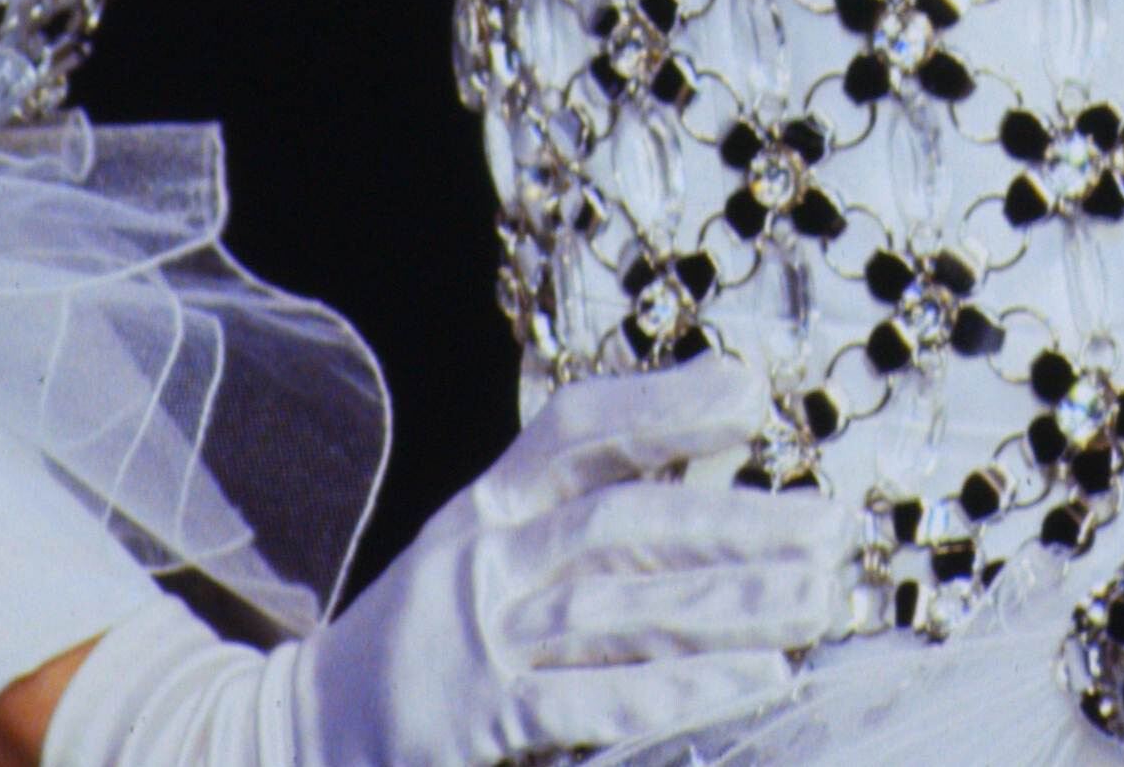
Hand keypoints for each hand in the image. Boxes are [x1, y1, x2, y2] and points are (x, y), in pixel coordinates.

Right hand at [41, 370, 851, 766]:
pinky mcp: (481, 717)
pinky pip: (599, 696)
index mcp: (487, 504)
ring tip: (815, 595)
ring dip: (730, 598)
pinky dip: (685, 685)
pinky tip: (758, 679)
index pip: (578, 427)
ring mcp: (480, 637)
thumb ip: (576, 525)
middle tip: (826, 520)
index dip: (664, 401)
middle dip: (732, 515)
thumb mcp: (486, 560)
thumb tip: (703, 481)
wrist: (297, 739)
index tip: (749, 391)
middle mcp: (484, 555)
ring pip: (622, 603)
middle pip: (624, 515)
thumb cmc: (421, 646)